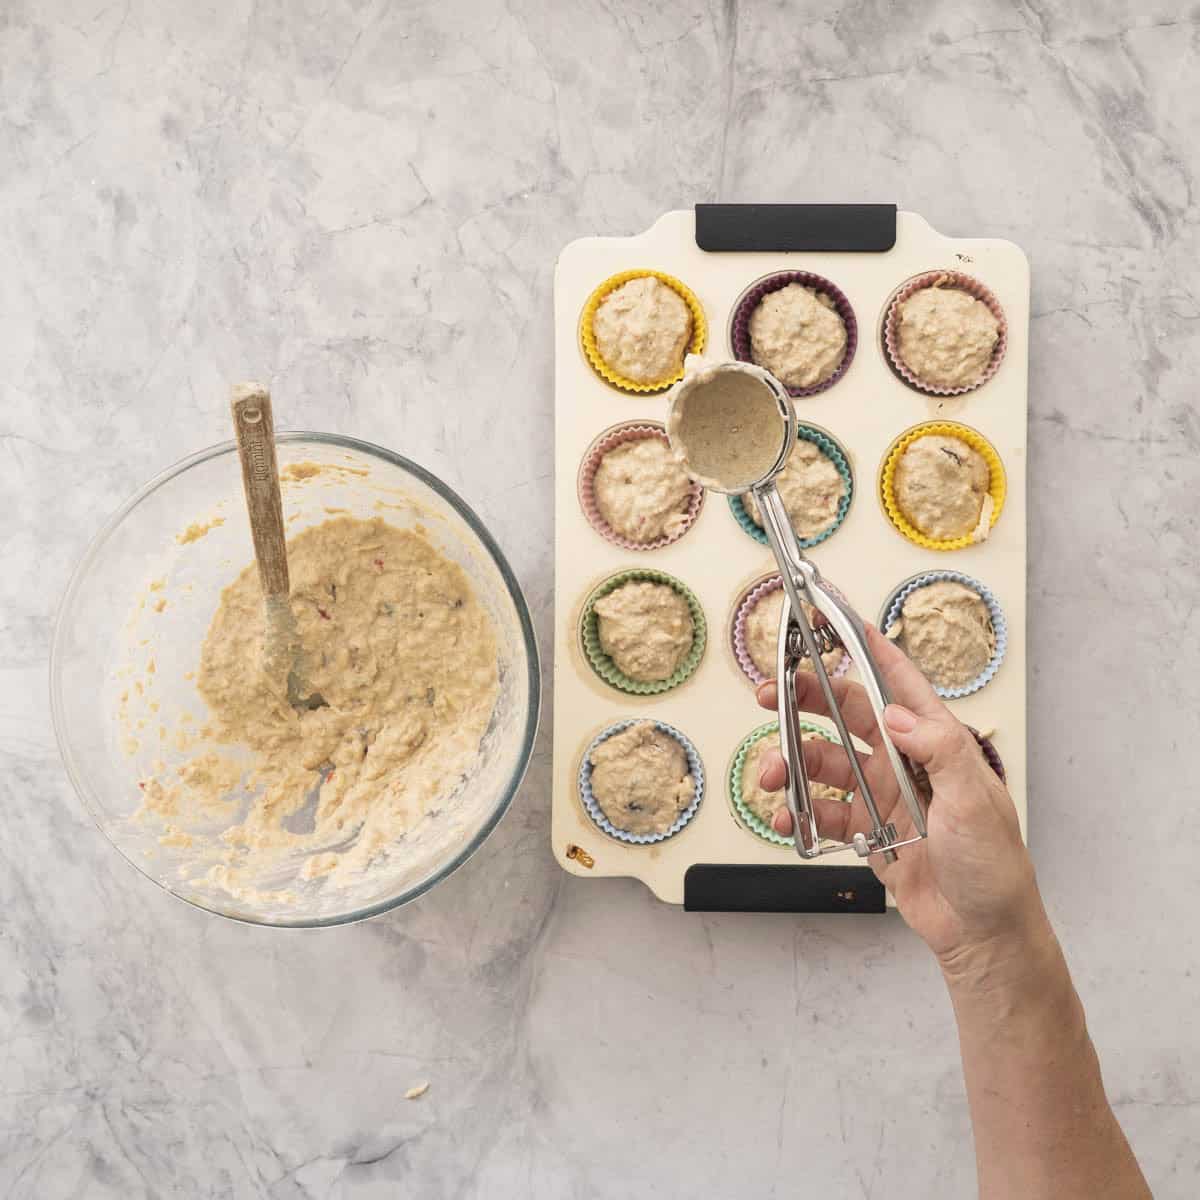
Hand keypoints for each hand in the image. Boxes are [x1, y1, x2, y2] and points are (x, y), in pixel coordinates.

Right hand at [757, 625, 1047, 975]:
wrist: (983, 932)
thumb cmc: (994, 866)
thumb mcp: (974, 801)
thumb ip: (937, 750)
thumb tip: (894, 713)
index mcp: (935, 743)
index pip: (899, 683)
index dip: (869, 648)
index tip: (836, 619)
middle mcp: (904, 762)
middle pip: (847, 715)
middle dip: (806, 701)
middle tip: (769, 695)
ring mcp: (883, 796)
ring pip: (824, 764)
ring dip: (792, 764)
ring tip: (770, 777)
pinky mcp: (867, 832)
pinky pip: (822, 811)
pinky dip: (798, 811)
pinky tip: (787, 818)